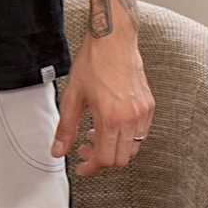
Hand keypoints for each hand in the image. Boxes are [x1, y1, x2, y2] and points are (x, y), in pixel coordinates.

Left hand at [50, 30, 153, 175]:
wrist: (113, 40)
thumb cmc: (94, 62)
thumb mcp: (73, 97)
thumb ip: (66, 128)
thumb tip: (59, 150)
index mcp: (111, 118)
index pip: (105, 159)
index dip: (91, 168)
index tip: (82, 167)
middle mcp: (131, 118)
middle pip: (121, 159)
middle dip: (102, 159)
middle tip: (86, 149)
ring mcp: (143, 112)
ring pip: (133, 148)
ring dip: (115, 148)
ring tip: (97, 134)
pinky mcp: (149, 105)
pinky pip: (141, 133)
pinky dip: (126, 136)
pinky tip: (112, 124)